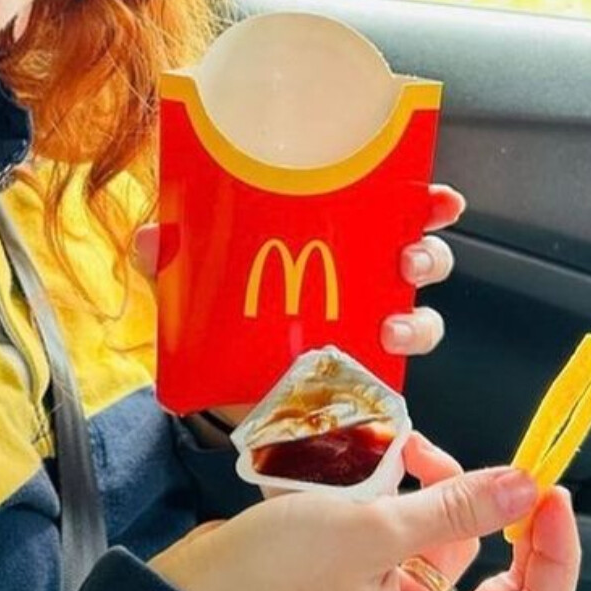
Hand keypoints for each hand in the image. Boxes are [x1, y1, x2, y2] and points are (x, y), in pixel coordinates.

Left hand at [132, 183, 465, 425]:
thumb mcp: (191, 279)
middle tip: (409, 258)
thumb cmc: (220, 315)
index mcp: (330, 240)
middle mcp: (358, 278)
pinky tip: (385, 365)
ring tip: (393, 325)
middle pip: (416, 255)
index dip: (421, 199)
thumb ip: (171, 257)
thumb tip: (151, 238)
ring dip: (418, 316)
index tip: (438, 196)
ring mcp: (363, 327)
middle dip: (428, 252)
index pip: (384, 209)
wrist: (219, 394)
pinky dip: (399, 371)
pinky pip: (398, 373)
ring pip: (418, 313)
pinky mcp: (361, 376)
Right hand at [148, 463, 580, 590]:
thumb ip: (451, 510)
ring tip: (405, 449)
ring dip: (434, 491)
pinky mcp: (364, 582)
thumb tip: (522, 487)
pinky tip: (375, 462)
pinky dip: (397, 497)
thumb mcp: (367, 533)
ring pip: (444, 547)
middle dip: (482, 510)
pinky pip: (402, 538)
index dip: (552, 553)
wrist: (196, 590)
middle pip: (493, 577)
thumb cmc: (271, 579)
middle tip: (472, 465)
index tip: (546, 491)